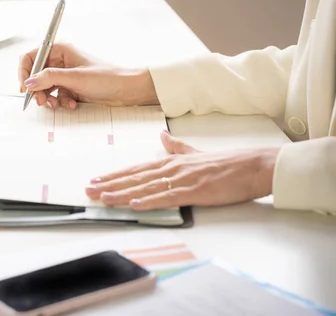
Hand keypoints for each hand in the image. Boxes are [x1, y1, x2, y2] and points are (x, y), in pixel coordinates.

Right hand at [18, 43, 158, 109]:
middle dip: (37, 89)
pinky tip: (72, 104)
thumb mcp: (75, 78)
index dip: (25, 72)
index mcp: (60, 49)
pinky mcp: (70, 87)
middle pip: (36, 75)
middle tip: (40, 101)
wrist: (127, 90)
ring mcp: (65, 75)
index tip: (25, 87)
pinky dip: (61, 102)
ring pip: (44, 87)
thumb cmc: (107, 77)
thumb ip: (50, 79)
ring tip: (58, 104)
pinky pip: (56, 95)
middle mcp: (60, 61)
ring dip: (49, 98)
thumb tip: (29, 82)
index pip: (31, 56)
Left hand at [85, 130, 279, 210]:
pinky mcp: (194, 192)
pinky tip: (134, 205)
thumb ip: (176, 146)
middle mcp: (172, 168)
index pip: (136, 169)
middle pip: (134, 178)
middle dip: (110, 184)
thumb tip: (162, 135)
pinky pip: (167, 198)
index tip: (98, 178)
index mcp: (171, 161)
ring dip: (122, 194)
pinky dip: (148, 202)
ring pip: (145, 188)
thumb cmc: (225, 162)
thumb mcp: (195, 151)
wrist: (251, 165)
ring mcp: (182, 180)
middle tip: (89, 189)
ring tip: (103, 198)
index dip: (115, 174)